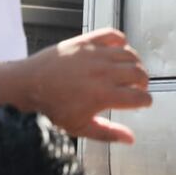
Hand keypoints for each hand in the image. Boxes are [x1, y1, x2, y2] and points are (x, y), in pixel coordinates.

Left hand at [22, 28, 150, 142]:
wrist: (30, 84)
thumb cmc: (53, 108)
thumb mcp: (80, 127)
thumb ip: (108, 133)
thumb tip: (131, 139)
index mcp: (105, 95)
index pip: (139, 97)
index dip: (146, 101)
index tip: (144, 103)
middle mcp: (104, 72)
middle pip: (139, 73)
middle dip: (143, 82)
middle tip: (138, 87)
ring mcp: (96, 54)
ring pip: (130, 54)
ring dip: (135, 63)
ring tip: (130, 71)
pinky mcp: (87, 41)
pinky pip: (113, 35)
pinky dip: (121, 41)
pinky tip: (118, 50)